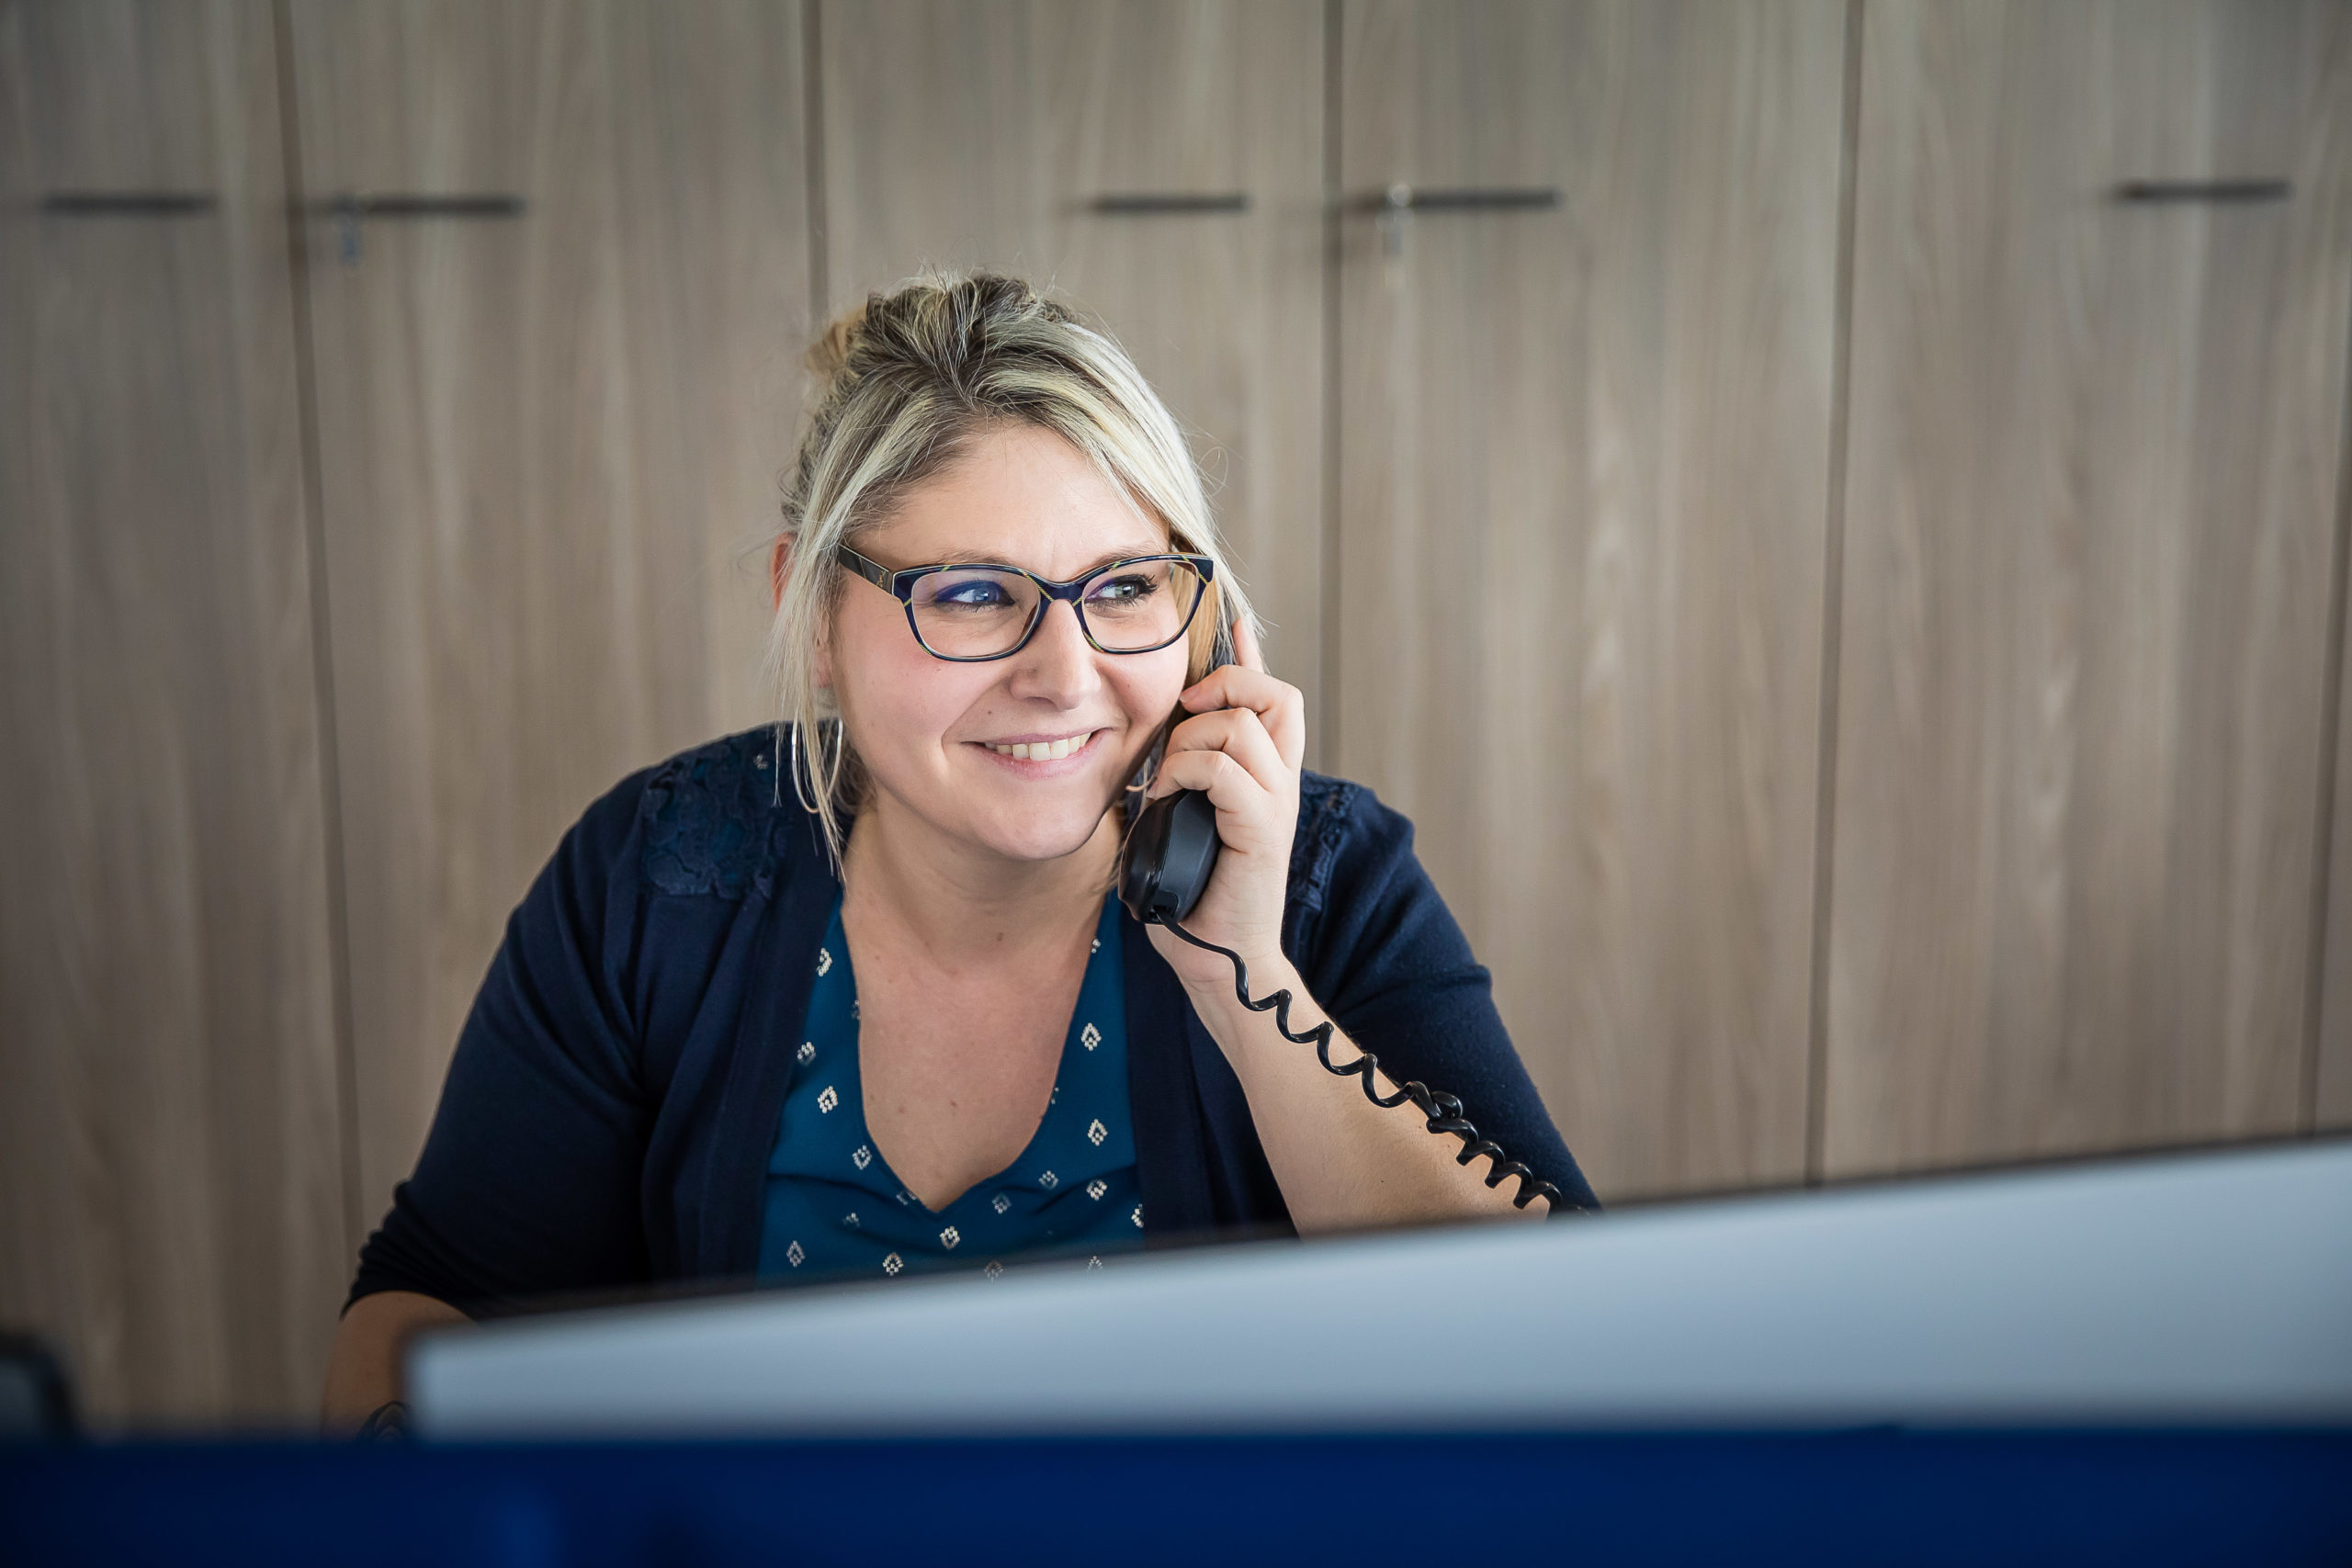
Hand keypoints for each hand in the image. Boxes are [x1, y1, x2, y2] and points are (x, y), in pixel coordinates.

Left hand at [1140, 617, 1306, 995]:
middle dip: (1228, 685)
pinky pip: (1226, 770)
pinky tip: (1168, 796)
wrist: (1218, 957)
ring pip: (1244, 725)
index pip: (1272, 697)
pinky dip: (1188, 772)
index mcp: (1263, 776)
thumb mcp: (1177, 820)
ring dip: (1192, 740)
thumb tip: (1137, 752)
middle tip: (1186, 711)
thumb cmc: (1195, 896)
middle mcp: (1279, 783)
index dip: (1251, 655)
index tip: (1233, 621)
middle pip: (1277, 695)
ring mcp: (1275, 804)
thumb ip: (1172, 781)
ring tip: (1169, 777)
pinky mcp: (1262, 829)